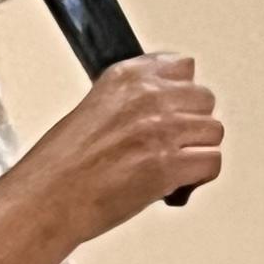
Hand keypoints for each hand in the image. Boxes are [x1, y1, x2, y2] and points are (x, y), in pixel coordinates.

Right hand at [33, 54, 222, 240]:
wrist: (50, 196)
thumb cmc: (63, 163)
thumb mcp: (96, 108)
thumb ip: (132, 101)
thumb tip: (163, 111)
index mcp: (128, 77)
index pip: (182, 67)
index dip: (182, 95)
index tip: (173, 111)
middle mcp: (148, 97)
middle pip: (204, 100)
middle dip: (193, 124)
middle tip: (174, 144)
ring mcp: (162, 130)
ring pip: (213, 132)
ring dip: (198, 150)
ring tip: (175, 166)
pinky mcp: (169, 164)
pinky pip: (212, 162)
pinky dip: (200, 176)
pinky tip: (179, 182)